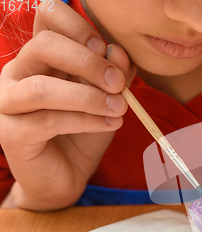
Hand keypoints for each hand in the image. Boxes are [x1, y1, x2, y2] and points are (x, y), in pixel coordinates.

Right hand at [0, 2, 135, 209]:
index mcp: (42, 56)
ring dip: (88, 97)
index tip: (107, 49)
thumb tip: (117, 51)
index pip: (47, 16)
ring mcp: (8, 102)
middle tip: (117, 82)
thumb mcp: (107, 97)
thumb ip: (114, 73)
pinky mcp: (10, 133)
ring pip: (43, 88)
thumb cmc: (85, 130)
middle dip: (89, 62)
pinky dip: (86, 121)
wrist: (68, 174)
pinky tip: (110, 124)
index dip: (78, 26)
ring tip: (120, 108)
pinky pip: (48, 121)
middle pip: (44, 46)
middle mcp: (18, 72)